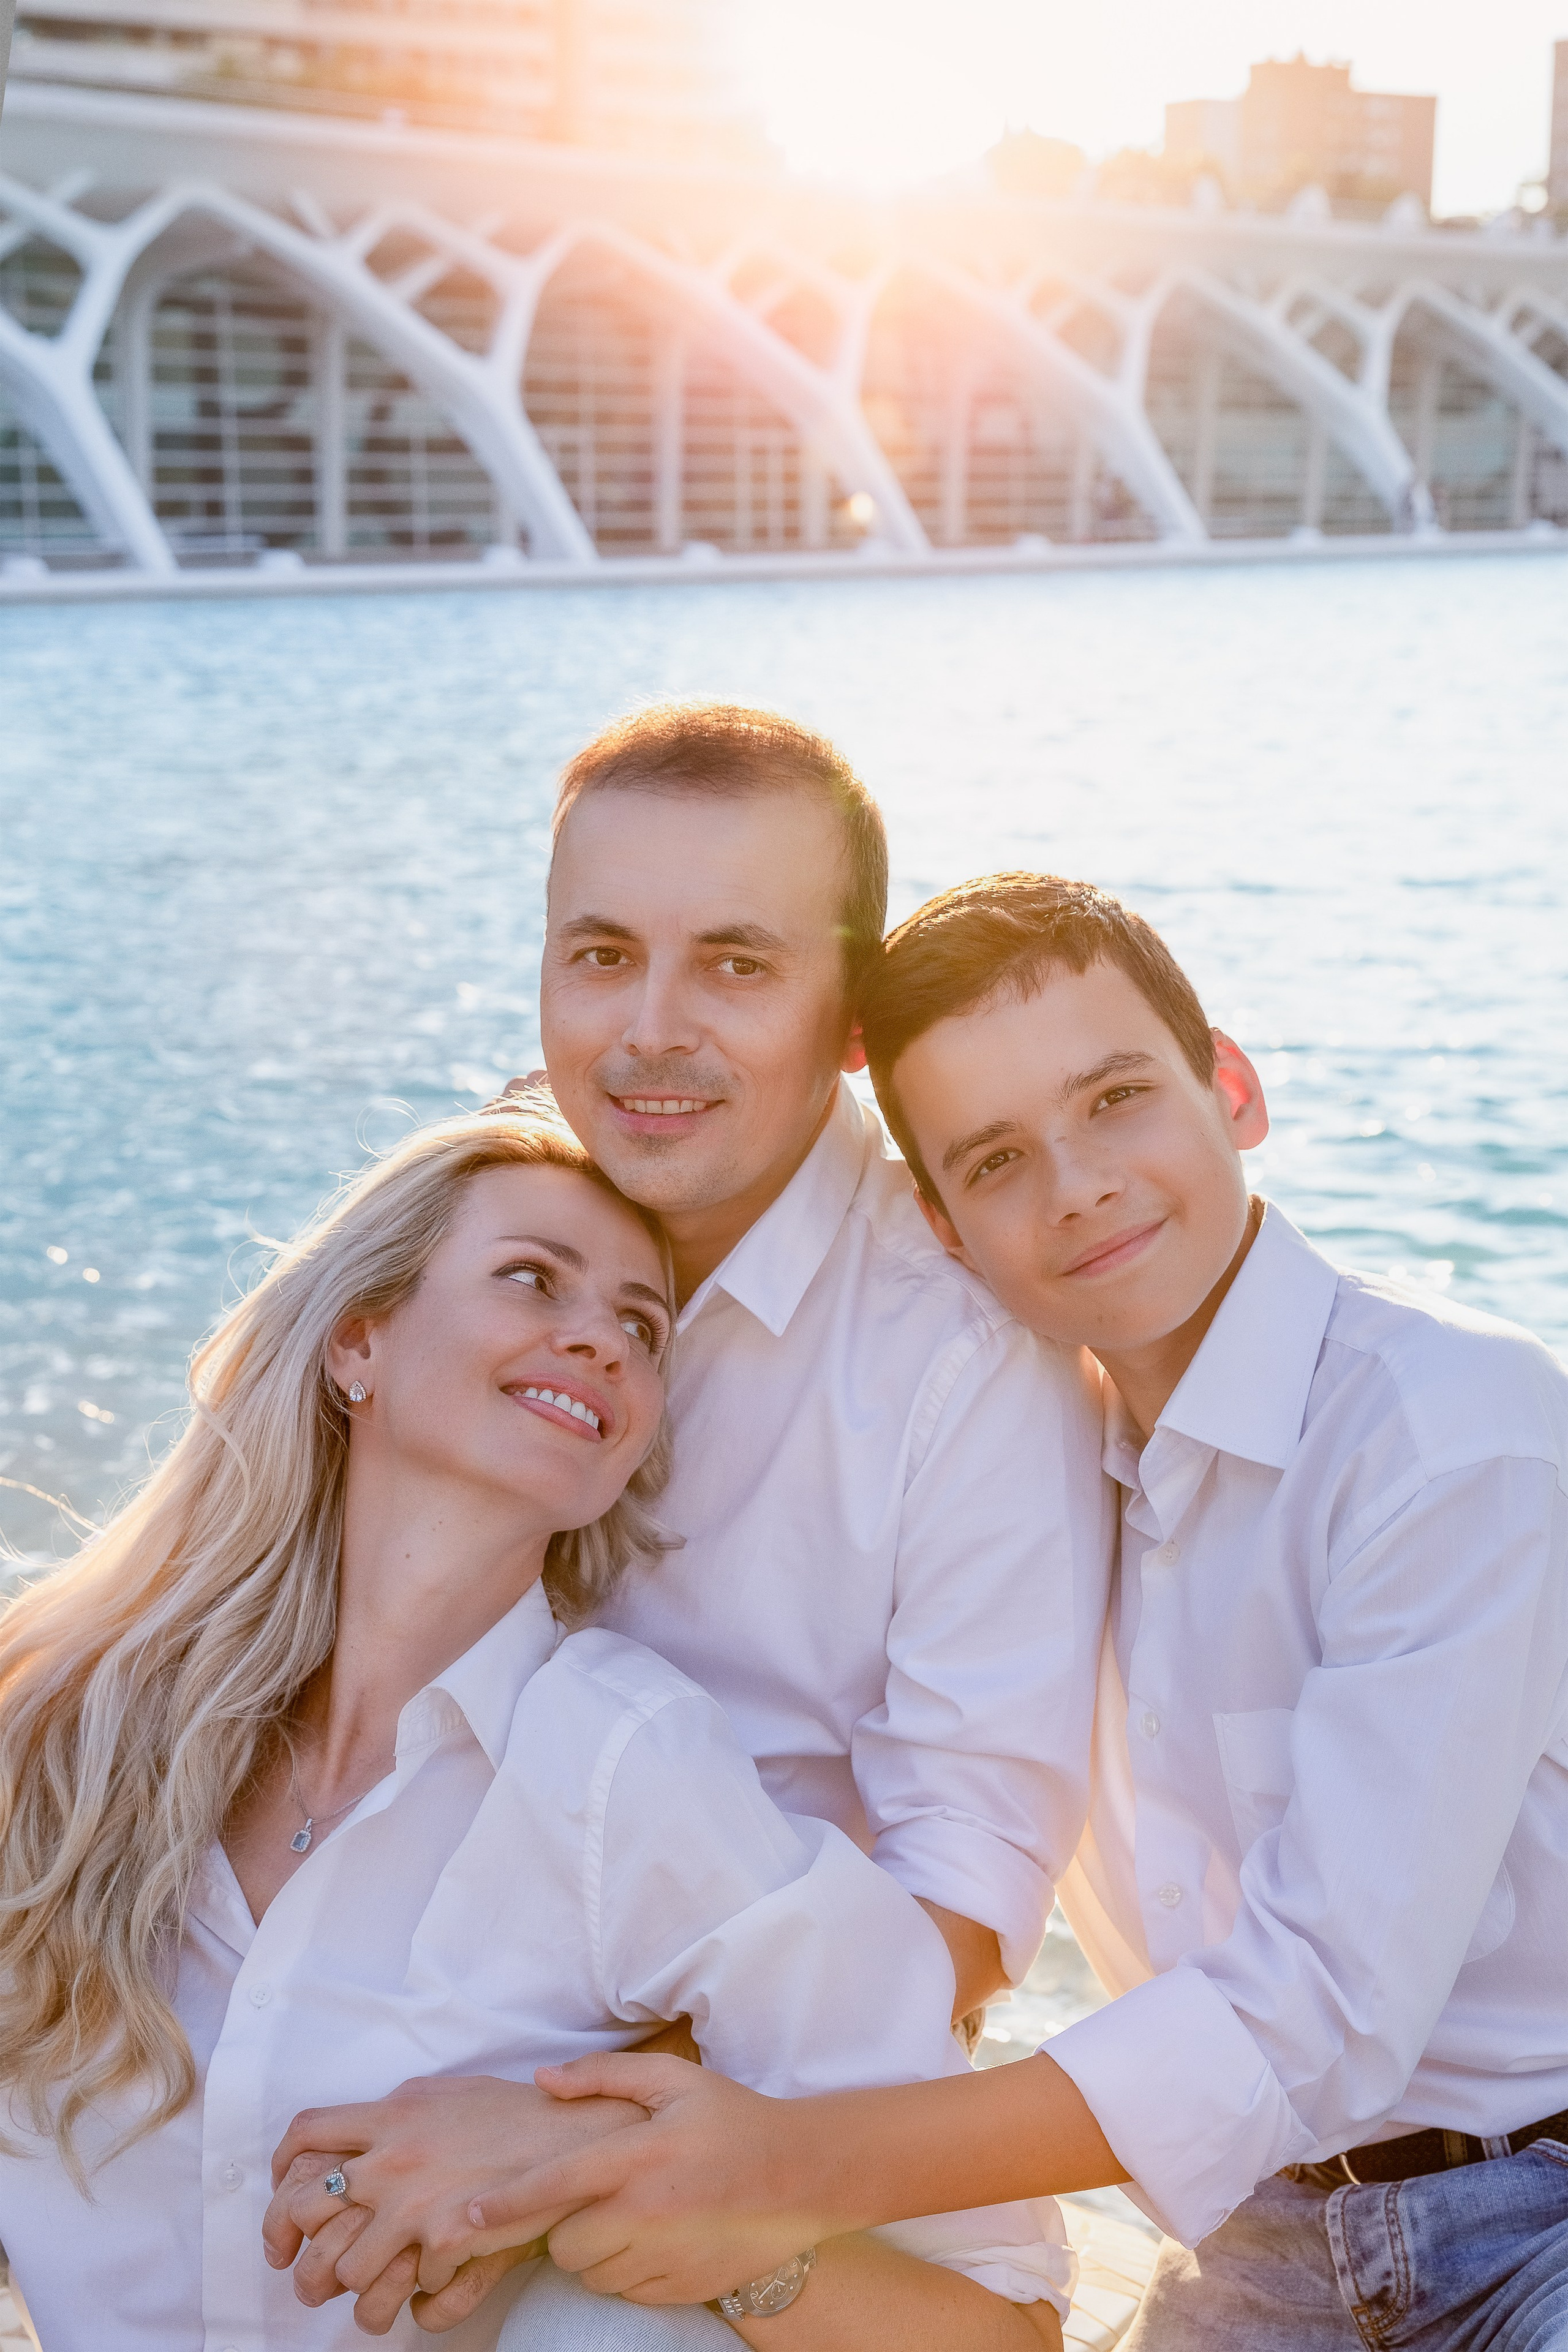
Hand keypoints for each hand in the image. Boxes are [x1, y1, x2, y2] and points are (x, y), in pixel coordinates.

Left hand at [264, 2075, 648, 2325]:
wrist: (574, 2137)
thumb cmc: (516, 2115)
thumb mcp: (446, 2095)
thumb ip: (400, 2113)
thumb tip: (367, 2130)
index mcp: (392, 2115)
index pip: (307, 2134)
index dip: (282, 2170)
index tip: (283, 2194)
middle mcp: (392, 2157)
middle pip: (305, 2209)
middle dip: (292, 2248)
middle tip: (302, 2271)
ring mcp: (415, 2202)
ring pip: (347, 2268)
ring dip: (355, 2286)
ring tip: (372, 2292)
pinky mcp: (445, 2240)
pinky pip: (406, 2291)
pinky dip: (414, 2299)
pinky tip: (429, 2291)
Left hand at [459, 2054, 826, 2305]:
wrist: (803, 2175)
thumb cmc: (733, 2119)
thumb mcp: (674, 2080)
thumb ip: (603, 2076)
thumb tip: (543, 2081)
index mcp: (639, 2157)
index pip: (555, 2184)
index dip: (506, 2202)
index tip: (467, 2214)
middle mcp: (647, 2214)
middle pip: (565, 2245)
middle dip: (566, 2226)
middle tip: (596, 2197)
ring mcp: (666, 2258)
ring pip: (593, 2273)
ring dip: (597, 2251)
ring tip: (631, 2214)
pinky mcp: (681, 2289)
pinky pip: (627, 2292)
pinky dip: (628, 2272)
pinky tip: (657, 2237)